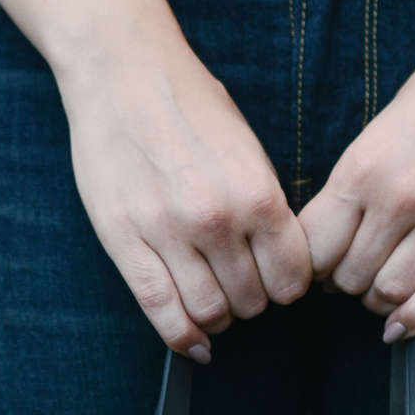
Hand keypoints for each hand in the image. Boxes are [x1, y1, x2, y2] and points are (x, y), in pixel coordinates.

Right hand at [58, 26, 311, 359]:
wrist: (122, 72)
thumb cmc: (189, 105)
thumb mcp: (247, 149)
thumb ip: (264, 207)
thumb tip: (278, 262)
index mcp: (256, 193)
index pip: (291, 277)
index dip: (287, 286)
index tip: (276, 280)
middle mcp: (215, 218)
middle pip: (251, 301)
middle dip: (251, 301)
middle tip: (240, 285)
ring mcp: (166, 232)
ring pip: (208, 312)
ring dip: (217, 316)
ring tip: (214, 301)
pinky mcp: (124, 241)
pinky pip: (160, 309)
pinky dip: (181, 336)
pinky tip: (193, 342)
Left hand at [298, 7, 414, 338]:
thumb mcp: (378, 132)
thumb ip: (353, 187)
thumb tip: (328, 241)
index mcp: (361, 169)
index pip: (313, 248)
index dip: (310, 266)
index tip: (318, 266)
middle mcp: (398, 197)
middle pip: (348, 277)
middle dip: (344, 284)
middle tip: (353, 275)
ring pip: (390, 292)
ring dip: (378, 300)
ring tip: (381, 287)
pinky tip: (401, 324)